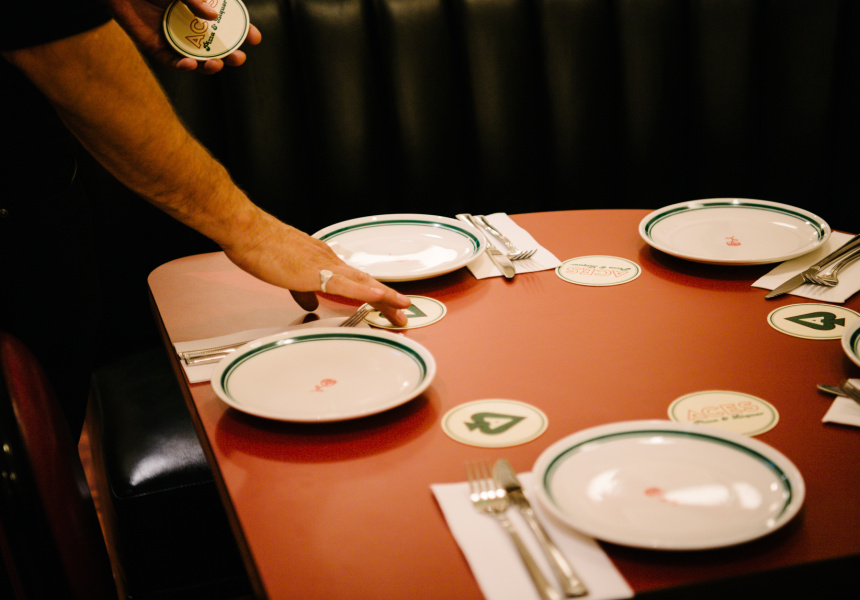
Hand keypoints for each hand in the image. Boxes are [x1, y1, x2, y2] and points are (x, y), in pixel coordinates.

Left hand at [107, 0, 261, 73]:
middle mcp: (189, 26)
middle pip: (216, 47)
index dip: (243, 31)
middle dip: (230, 55)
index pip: (227, 24)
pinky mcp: (155, 47)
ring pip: (196, 59)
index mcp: (200, 10)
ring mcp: (173, 38)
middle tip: (238, 58)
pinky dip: (181, 65)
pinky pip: (171, 61)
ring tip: (215, 65)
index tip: (255, 37)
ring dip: (209, 66)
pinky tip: (189, 64)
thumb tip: (212, 18)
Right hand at [222, 207, 411, 326]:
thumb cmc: (261, 248)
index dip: (374, 294)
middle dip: (388, 300)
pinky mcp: (315, 272)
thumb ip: (301, 290)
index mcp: (323, 261)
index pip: (356, 280)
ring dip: (385, 297)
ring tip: (403, 309)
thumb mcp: (286, 274)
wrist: (248, 231)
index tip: (388, 306)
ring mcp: (325, 265)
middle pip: (366, 282)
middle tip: (404, 314)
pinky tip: (381, 297)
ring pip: (363, 282)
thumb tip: (310, 304)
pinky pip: (346, 284)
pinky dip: (367, 291)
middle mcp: (330, 261)